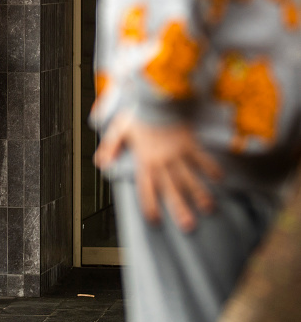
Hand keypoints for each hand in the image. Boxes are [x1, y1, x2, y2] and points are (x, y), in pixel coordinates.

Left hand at [94, 112, 222, 231]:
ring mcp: (178, 153)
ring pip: (189, 177)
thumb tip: (100, 163)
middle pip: (171, 188)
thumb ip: (110, 147)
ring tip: (208, 208)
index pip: (146, 188)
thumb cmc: (137, 112)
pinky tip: (220, 179)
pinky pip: (202, 158)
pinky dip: (211, 168)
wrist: (157, 95)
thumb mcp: (119, 129)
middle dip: (179, 208)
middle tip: (188, 226)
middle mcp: (162, 160)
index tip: (154, 220)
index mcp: (145, 160)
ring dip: (199, 193)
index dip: (150, 205)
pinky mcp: (190, 142)